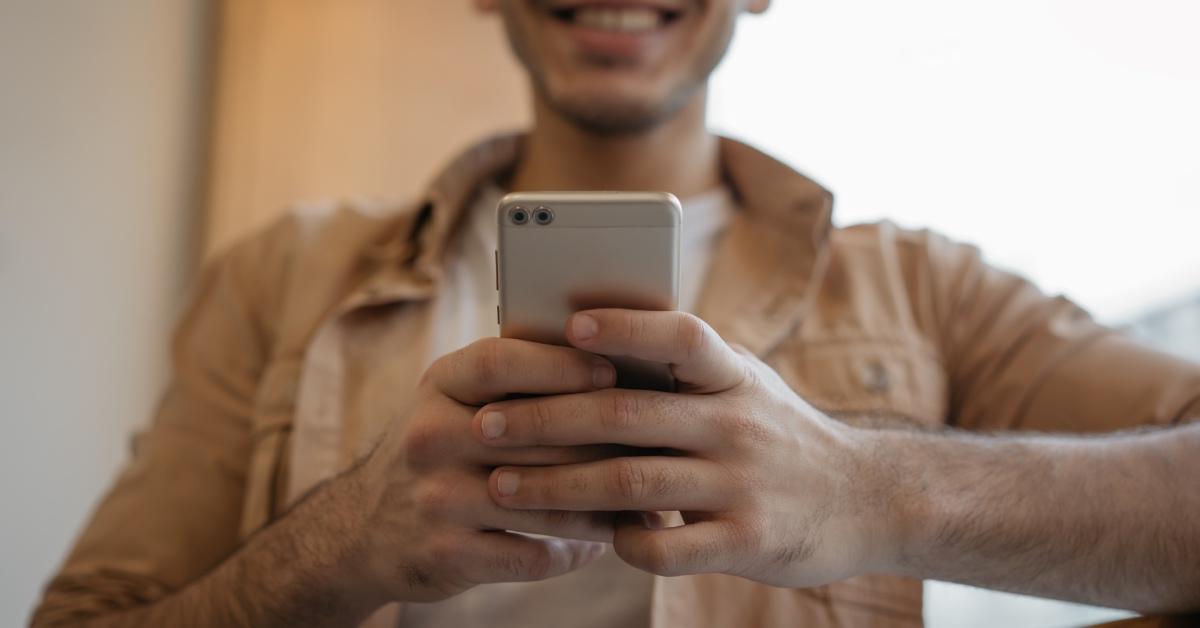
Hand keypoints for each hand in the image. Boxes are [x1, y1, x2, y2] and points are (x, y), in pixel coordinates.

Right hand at [350, 337, 628, 603]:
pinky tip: (602, 543)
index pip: (502, 362)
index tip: (615, 372)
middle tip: (658, 446)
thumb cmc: (439, 449)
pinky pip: (533, 553)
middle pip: (537, 435)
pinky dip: (575, 550)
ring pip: (545, 499)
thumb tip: (611, 359)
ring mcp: (436, 499)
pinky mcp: (447, 555)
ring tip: (647, 501)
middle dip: (605, 442)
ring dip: (604, 505)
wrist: (362, 528)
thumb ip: (514, 379)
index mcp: (438, 385)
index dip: (562, 365)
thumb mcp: (453, 400)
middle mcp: (430, 436)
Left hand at [470, 309, 896, 586]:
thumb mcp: (745, 385)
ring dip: (557, 486)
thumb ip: (684, 368)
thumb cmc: (779, 433)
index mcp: (735, 376)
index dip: (624, 327)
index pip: (680, 336)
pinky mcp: (747, 542)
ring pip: (631, 483)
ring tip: (501, 486)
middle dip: (545, 420)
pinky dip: (619, 542)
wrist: (867, 499)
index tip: (565, 328)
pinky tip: (592, 537)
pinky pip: (665, 547)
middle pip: (627, 416)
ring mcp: (743, 485)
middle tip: (484, 427)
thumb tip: (585, 338)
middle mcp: (738, 424)